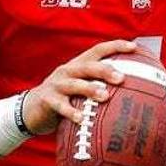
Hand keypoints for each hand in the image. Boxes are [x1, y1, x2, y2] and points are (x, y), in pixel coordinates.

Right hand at [21, 40, 135, 134]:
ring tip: (105, 96)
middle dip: (105, 70)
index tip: (134, 47)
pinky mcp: (48, 100)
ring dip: (90, 89)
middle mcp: (67, 71)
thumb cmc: (64, 99)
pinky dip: (71, 112)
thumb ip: (99, 87)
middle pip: (87, 66)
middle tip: (122, 78)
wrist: (31, 109)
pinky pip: (61, 106)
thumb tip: (132, 93)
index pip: (98, 50)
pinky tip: (82, 119)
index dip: (115, 46)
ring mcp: (56, 85)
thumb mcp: (80, 89)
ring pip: (74, 84)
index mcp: (78, 65)